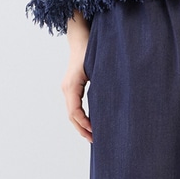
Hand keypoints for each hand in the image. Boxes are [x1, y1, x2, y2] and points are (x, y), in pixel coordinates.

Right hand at [62, 10, 92, 141]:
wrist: (80, 37)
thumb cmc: (90, 49)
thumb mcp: (97, 67)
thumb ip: (102, 83)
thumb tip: (112, 102)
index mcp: (71, 86)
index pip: (75, 112)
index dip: (84, 124)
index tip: (95, 132)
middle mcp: (67, 88)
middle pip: (72, 116)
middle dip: (83, 130)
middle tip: (95, 141)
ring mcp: (68, 88)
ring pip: (72, 113)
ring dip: (81, 125)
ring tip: (93, 136)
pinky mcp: (72, 87)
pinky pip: (74, 106)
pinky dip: (81, 117)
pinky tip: (91, 123)